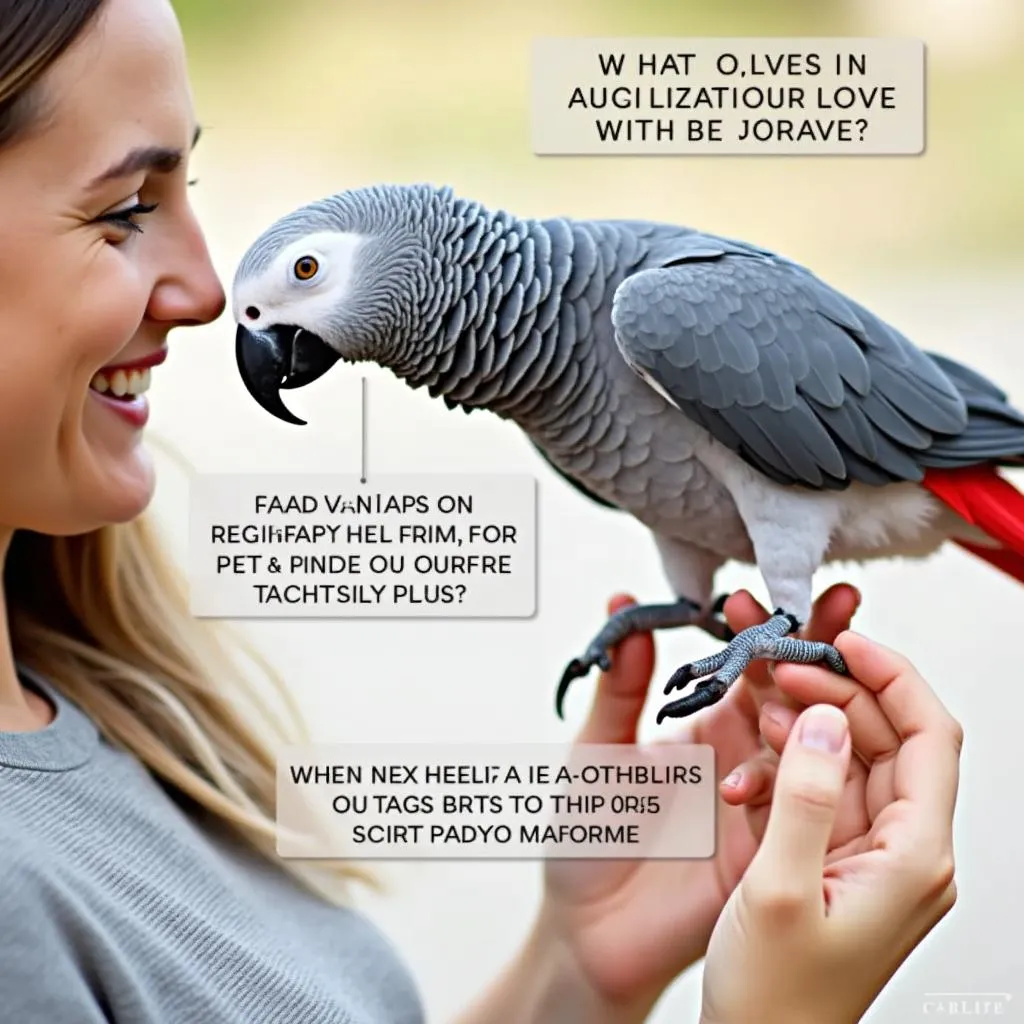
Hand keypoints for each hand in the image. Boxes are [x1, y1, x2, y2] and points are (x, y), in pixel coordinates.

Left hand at [535, 587, 860, 1019]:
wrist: (586, 931)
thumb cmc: (587, 837)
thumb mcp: (597, 751)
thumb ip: (620, 684)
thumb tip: (623, 604)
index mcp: (706, 726)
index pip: (749, 664)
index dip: (768, 626)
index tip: (787, 589)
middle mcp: (744, 756)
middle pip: (793, 692)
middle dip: (817, 645)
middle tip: (836, 603)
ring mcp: (763, 802)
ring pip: (807, 741)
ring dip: (813, 701)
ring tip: (804, 665)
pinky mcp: (769, 849)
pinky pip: (799, 803)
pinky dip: (794, 772)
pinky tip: (776, 750)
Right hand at [699, 632, 962, 1023]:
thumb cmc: (776, 998)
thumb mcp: (780, 889)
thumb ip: (806, 796)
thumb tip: (825, 718)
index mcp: (913, 857)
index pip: (930, 736)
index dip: (890, 676)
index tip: (841, 640)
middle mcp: (904, 850)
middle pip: (888, 738)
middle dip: (834, 691)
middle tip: (777, 665)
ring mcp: (870, 854)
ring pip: (851, 757)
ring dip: (805, 724)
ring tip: (757, 704)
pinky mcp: (836, 859)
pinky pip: (822, 788)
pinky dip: (788, 763)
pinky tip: (750, 763)